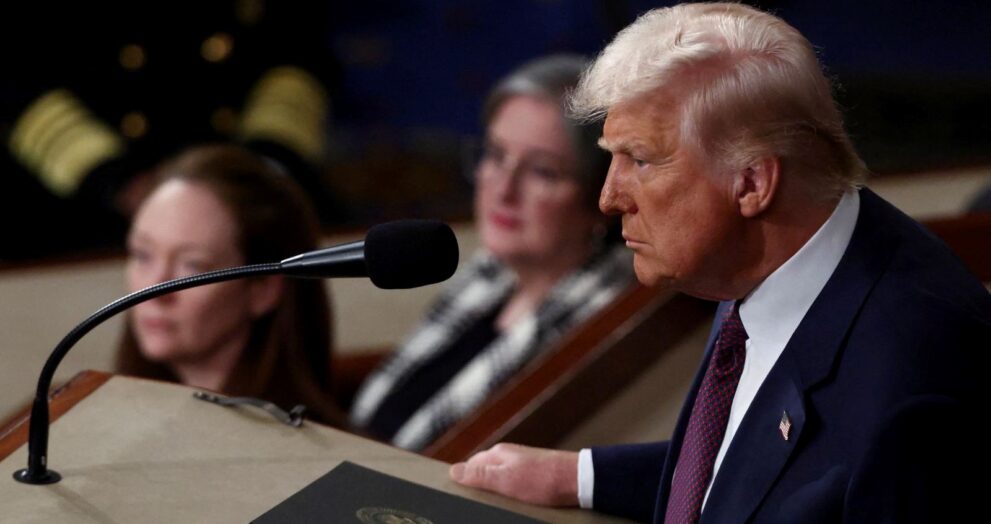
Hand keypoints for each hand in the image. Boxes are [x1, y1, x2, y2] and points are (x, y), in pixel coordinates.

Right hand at [449, 443, 578, 506]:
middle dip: (481, 488)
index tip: (463, 498)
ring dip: (497, 492)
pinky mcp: (535, 473)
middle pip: (484, 472)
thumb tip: (453, 471)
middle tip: (482, 505)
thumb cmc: (543, 481)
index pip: (470, 466)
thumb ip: (479, 475)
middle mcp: (509, 455)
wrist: (578, 480)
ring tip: (499, 505)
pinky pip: (514, 483)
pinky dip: (511, 493)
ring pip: (500, 479)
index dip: (465, 483)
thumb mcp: (506, 480)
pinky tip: (517, 502)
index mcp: (498, 454)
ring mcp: (522, 463)